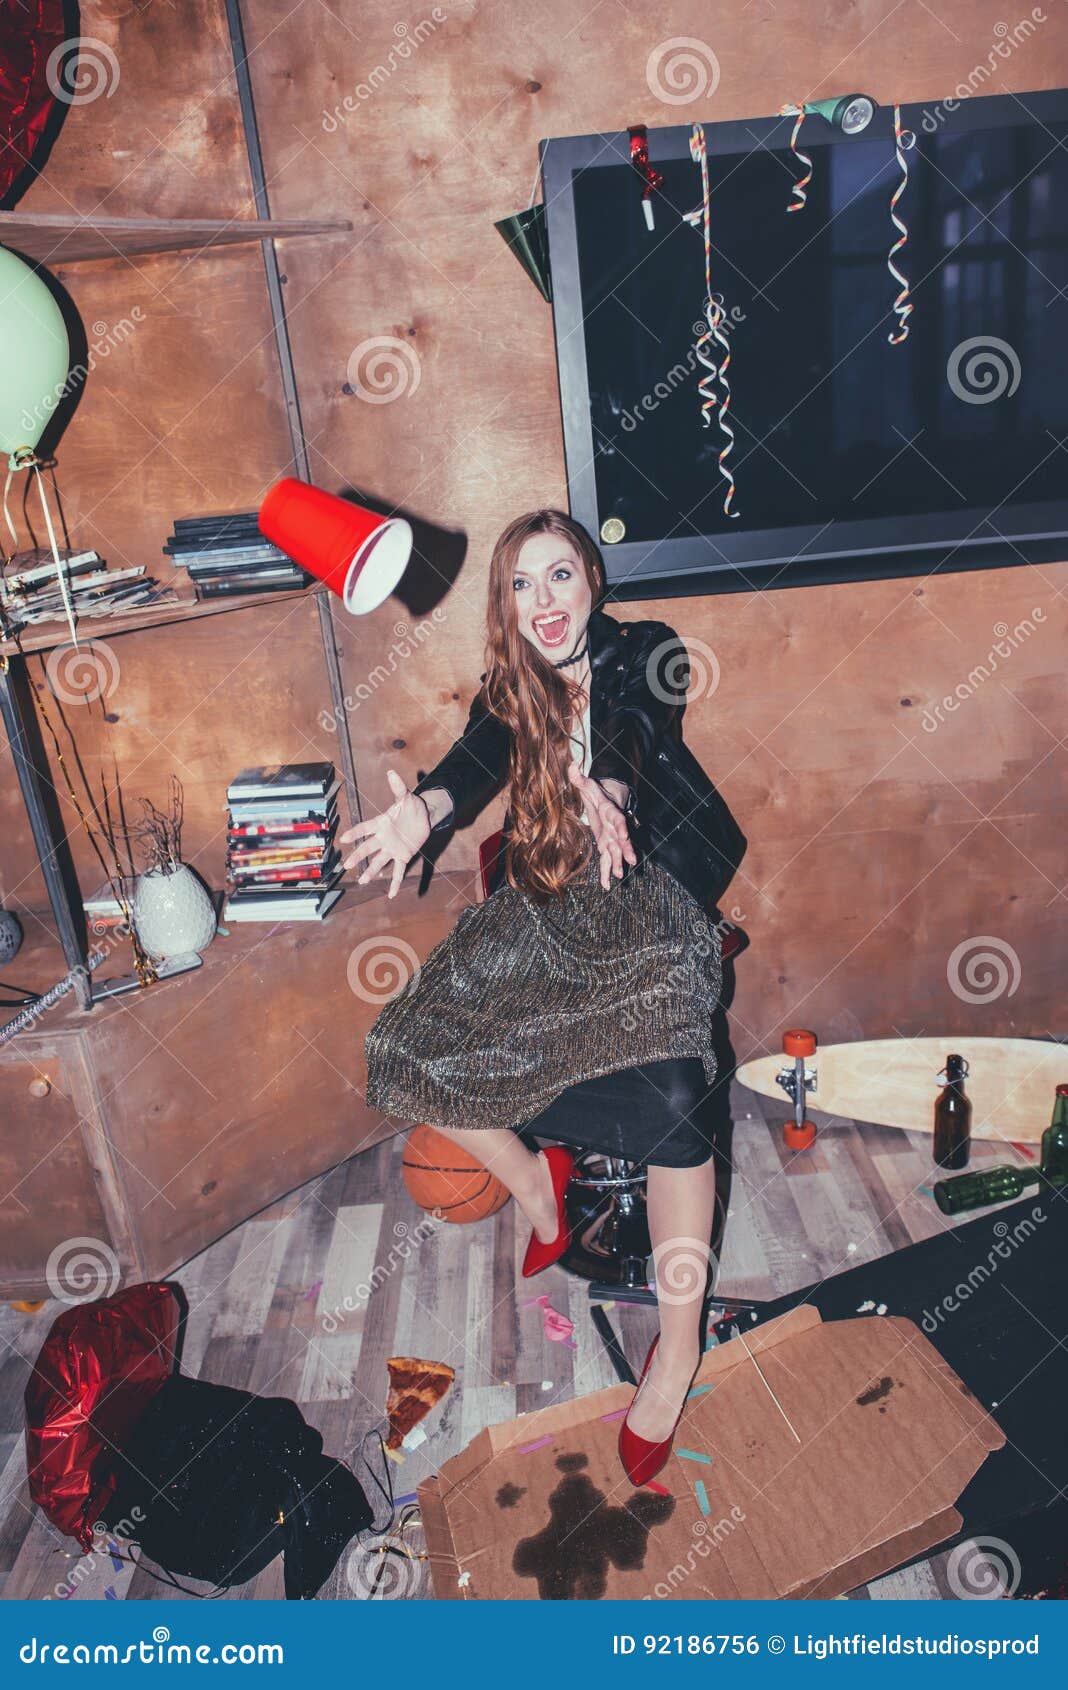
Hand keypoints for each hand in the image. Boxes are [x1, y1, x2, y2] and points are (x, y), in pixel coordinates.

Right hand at [337, 768, 430, 899]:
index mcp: (382, 824)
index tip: (344, 839)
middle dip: (358, 856)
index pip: (365, 828)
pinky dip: (395, 882)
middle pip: (368, 848)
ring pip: (379, 861)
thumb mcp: (407, 797)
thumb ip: (398, 787)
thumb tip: (391, 772)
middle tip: (346, 864)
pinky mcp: (403, 856)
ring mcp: (392, 849)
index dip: (355, 833)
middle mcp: (384, 838)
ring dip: (371, 871)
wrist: (425, 817)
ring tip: (362, 881)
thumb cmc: (412, 806)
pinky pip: (398, 871)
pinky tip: (391, 894)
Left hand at [567, 762, 637, 889]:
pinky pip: (609, 860)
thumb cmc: (598, 794)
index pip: (618, 819)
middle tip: (630, 860)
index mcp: (610, 813)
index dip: (622, 827)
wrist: (608, 800)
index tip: (624, 834)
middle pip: (622, 839)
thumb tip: (571, 765)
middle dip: (625, 849)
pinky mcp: (607, 845)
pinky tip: (606, 885)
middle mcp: (614, 827)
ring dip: (618, 863)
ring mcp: (612, 838)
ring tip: (620, 875)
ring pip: (617, 852)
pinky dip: (608, 872)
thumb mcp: (588, 785)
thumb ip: (579, 778)